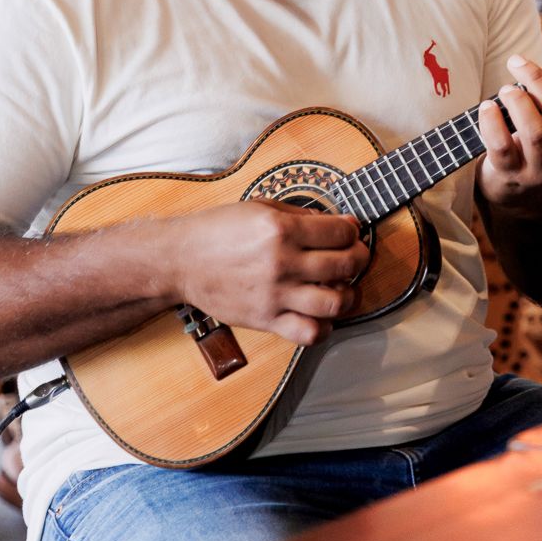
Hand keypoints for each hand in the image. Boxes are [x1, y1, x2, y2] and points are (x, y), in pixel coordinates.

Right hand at [174, 200, 369, 347]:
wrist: (182, 259)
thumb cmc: (219, 229)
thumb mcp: (260, 207)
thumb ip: (300, 215)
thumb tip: (337, 224)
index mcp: (281, 229)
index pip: (340, 231)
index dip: (352, 229)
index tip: (350, 229)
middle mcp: (282, 263)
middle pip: (345, 264)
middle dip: (360, 257)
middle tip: (356, 255)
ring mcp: (275, 295)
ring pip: (335, 302)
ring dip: (349, 294)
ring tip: (344, 287)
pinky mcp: (266, 320)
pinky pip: (309, 333)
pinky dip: (324, 327)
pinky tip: (322, 315)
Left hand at [477, 54, 541, 213]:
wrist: (518, 192)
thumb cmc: (539, 144)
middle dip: (536, 79)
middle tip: (516, 63)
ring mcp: (541, 172)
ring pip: (535, 130)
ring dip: (518, 100)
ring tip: (505, 89)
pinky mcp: (512, 176)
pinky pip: (502, 145)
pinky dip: (492, 121)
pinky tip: (486, 107)